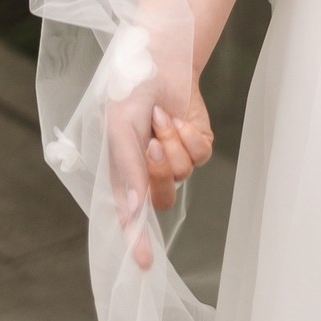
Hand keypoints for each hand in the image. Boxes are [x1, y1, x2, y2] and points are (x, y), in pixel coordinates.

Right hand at [107, 78, 214, 269]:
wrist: (161, 57)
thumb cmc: (131, 91)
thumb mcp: (120, 128)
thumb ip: (127, 170)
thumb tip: (136, 211)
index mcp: (123, 172)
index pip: (130, 217)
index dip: (136, 241)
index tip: (145, 264)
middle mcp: (150, 171)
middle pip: (162, 199)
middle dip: (159, 171)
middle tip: (151, 142)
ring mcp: (175, 158)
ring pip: (183, 174)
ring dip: (172, 142)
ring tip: (160, 117)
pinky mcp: (197, 143)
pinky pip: (200, 154)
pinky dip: (189, 134)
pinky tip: (177, 116)